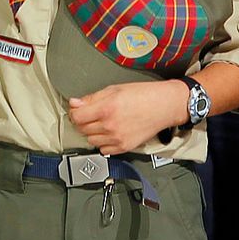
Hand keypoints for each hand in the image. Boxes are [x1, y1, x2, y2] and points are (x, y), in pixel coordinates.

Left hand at [68, 80, 189, 154]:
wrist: (164, 106)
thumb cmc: (144, 95)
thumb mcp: (115, 89)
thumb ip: (92, 98)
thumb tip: (75, 103)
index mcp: (106, 108)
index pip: (76, 117)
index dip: (74, 112)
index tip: (77, 109)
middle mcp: (110, 126)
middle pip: (82, 129)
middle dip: (83, 121)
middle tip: (91, 114)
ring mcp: (117, 139)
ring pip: (91, 140)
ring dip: (92, 132)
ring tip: (102, 122)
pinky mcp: (124, 147)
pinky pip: (103, 150)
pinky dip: (103, 143)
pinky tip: (109, 133)